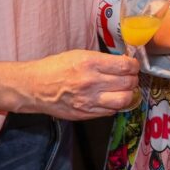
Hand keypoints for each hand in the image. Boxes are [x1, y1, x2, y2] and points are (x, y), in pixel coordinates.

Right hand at [20, 50, 139, 119]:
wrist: (35, 87)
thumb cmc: (55, 67)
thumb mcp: (79, 55)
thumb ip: (101, 60)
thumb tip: (122, 63)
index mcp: (90, 63)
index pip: (125, 66)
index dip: (134, 66)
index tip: (133, 65)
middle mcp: (92, 82)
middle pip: (128, 83)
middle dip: (133, 79)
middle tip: (130, 77)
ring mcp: (89, 100)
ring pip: (124, 100)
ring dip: (128, 94)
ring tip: (124, 89)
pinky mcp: (86, 114)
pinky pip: (111, 112)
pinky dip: (116, 105)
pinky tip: (111, 99)